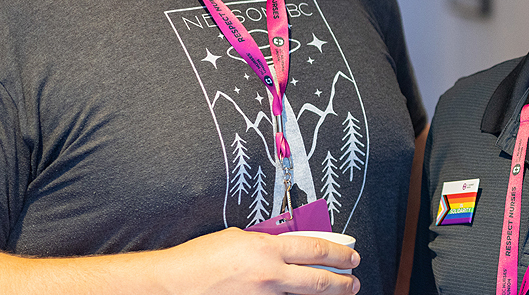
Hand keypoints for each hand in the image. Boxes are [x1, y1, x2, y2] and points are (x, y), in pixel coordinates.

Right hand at [151, 228, 359, 294]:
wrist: (174, 284)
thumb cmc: (201, 258)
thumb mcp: (240, 239)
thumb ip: (268, 243)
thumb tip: (290, 247)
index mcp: (266, 249)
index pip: (315, 248)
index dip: (338, 252)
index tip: (351, 254)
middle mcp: (269, 275)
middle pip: (318, 279)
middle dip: (342, 281)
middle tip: (354, 280)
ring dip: (326, 294)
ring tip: (341, 292)